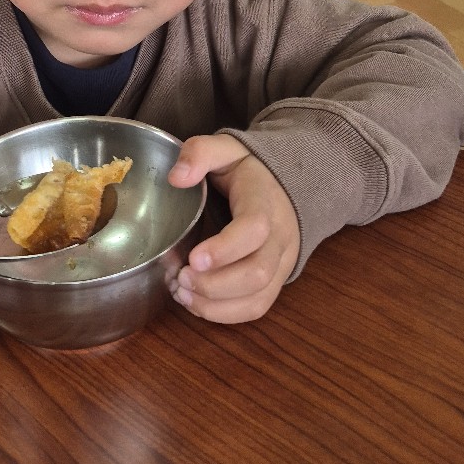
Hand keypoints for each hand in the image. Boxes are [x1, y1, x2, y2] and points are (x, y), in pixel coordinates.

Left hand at [166, 134, 299, 323]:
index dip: (225, 248)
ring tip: (182, 293)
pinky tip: (197, 304)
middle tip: (181, 278)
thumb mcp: (226, 149)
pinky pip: (257, 308)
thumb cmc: (248, 170)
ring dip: (216, 305)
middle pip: (257, 273)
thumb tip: (176, 177)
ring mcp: (280, 263)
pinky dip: (225, 315)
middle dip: (215, 285)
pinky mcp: (275, 281)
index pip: (255, 229)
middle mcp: (279, 237)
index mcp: (265, 201)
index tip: (194, 258)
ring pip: (258, 298)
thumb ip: (200, 152)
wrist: (287, 186)